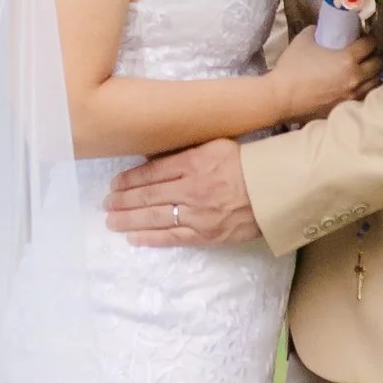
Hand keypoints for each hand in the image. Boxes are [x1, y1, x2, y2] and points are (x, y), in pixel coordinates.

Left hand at [105, 141, 261, 246]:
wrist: (277, 190)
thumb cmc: (248, 163)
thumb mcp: (216, 144)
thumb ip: (186, 151)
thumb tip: (155, 156)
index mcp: (194, 162)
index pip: (152, 172)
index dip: (129, 180)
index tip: (114, 184)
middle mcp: (191, 188)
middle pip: (147, 195)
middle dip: (123, 201)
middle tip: (105, 204)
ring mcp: (197, 213)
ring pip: (154, 217)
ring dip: (129, 219)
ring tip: (111, 220)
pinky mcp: (206, 234)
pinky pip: (172, 237)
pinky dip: (150, 238)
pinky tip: (134, 237)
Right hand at [265, 26, 382, 122]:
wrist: (281, 97)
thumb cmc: (292, 66)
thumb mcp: (304, 38)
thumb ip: (319, 30)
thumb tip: (325, 28)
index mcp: (348, 58)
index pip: (371, 44)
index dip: (369, 38)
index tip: (363, 38)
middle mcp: (356, 77)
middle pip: (378, 63)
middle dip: (373, 55)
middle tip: (364, 53)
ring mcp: (352, 94)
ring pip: (374, 81)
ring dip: (371, 73)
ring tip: (363, 68)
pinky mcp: (345, 106)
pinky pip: (364, 95)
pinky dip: (363, 87)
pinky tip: (355, 83)